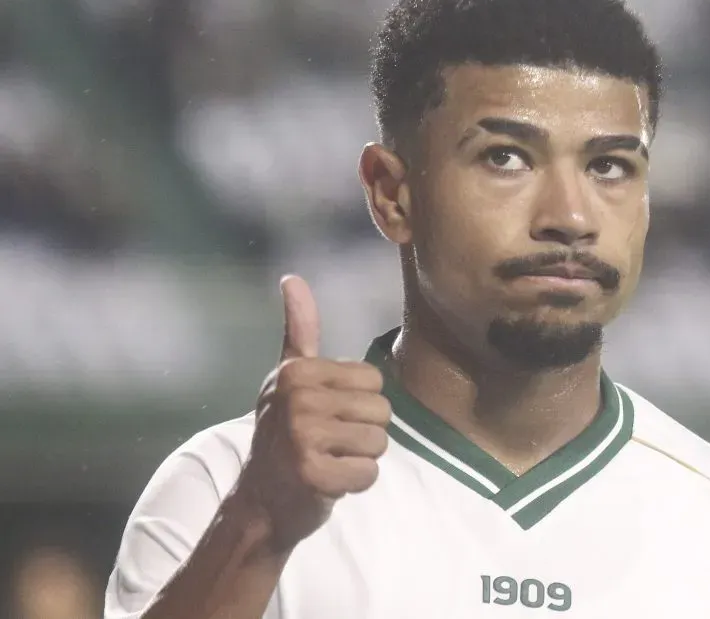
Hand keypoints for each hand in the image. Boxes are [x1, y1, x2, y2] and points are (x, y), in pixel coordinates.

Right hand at [234, 275, 390, 549]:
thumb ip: (299, 329)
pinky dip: (355, 484)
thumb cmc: (285, 435)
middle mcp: (296, 398)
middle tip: (328, 444)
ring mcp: (301, 437)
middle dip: (364, 434)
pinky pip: (368, 474)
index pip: (375, 380)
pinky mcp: (312, 475)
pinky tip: (326, 483)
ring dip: (360, 459)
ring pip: (379, 443)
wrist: (259, 502)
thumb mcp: (290, 378)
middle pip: (381, 411)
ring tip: (328, 461)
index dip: (360, 404)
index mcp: (297, 371)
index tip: (326, 417)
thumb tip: (292, 277)